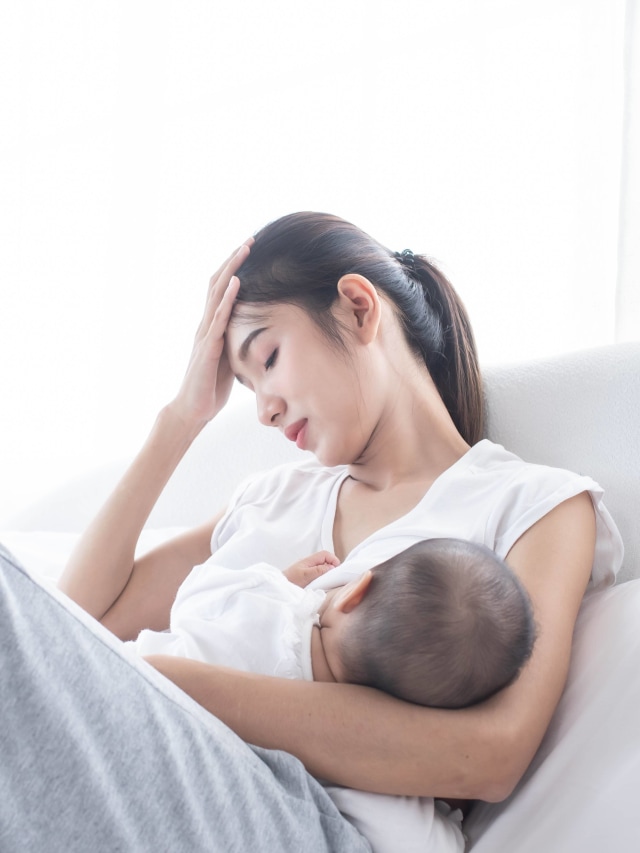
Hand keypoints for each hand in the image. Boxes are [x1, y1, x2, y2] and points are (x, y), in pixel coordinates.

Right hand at [170, 241, 251, 428]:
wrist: (192, 410)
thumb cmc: (211, 387)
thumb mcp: (230, 359)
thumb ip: (237, 342)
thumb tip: (256, 333)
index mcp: (211, 327)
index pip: (221, 290)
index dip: (234, 269)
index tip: (249, 251)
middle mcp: (205, 325)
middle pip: (218, 284)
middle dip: (233, 260)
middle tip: (250, 240)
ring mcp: (205, 334)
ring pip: (217, 294)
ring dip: (231, 270)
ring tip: (244, 250)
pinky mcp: (208, 348)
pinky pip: (219, 319)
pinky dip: (228, 299)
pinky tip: (236, 283)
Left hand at [283, 551, 340, 587]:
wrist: (278, 587)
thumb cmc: (290, 580)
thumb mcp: (306, 575)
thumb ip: (319, 570)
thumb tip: (331, 567)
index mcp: (309, 560)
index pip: (325, 554)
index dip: (333, 559)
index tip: (337, 569)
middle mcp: (308, 563)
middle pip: (324, 560)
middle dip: (331, 566)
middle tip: (334, 575)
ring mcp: (306, 569)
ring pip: (321, 567)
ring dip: (326, 572)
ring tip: (328, 580)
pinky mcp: (305, 576)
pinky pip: (317, 573)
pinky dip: (321, 576)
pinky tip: (321, 583)